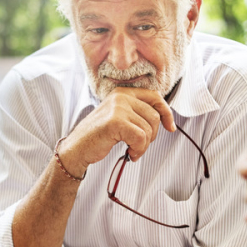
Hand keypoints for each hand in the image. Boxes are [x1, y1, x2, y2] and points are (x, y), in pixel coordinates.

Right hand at [58, 87, 175, 174]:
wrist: (77, 148)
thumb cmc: (98, 136)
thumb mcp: (119, 117)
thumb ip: (137, 113)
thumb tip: (164, 119)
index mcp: (123, 93)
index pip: (155, 97)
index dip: (166, 113)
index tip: (170, 127)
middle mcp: (120, 97)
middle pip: (154, 116)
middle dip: (151, 136)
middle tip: (139, 145)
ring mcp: (117, 108)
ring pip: (148, 129)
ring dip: (143, 146)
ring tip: (132, 150)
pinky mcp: (115, 122)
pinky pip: (141, 138)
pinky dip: (138, 150)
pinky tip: (130, 154)